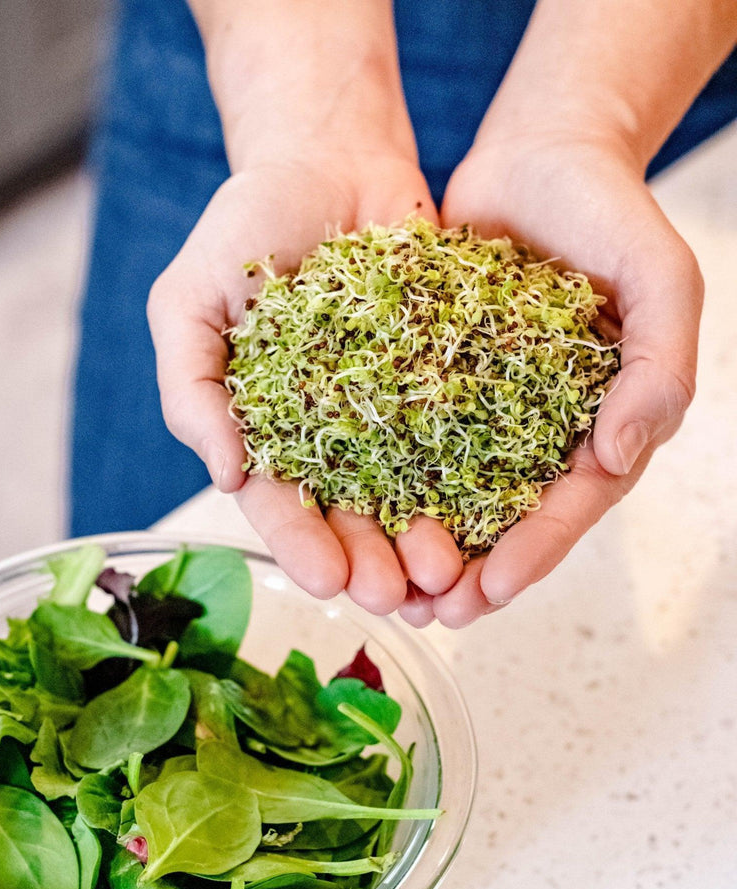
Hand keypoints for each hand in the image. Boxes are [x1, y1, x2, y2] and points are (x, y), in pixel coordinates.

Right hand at [147, 151, 463, 617]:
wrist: (331, 155)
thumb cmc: (246, 223)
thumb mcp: (190, 300)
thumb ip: (191, 387)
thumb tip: (225, 474)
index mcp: (266, 426)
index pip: (281, 499)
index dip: (301, 543)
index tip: (328, 582)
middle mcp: (330, 430)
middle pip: (351, 510)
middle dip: (372, 558)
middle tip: (397, 597)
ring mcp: (391, 406)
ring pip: (411, 486)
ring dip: (426, 534)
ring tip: (448, 571)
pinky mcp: (444, 375)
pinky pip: (464, 428)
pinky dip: (477, 471)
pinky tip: (493, 509)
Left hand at [429, 130, 701, 627]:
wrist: (540, 155)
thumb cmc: (611, 211)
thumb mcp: (659, 279)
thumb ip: (659, 365)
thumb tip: (625, 452)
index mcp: (603, 418)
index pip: (573, 502)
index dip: (536, 550)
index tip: (492, 591)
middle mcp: (543, 425)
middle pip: (508, 515)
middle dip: (470, 569)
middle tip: (429, 614)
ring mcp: (487, 405)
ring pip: (452, 489)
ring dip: (418, 541)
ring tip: (381, 587)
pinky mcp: (436, 377)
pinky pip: (408, 433)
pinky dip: (382, 475)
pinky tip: (347, 510)